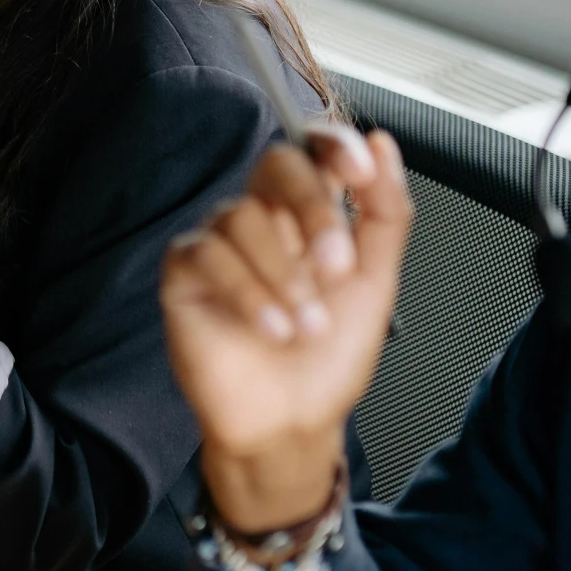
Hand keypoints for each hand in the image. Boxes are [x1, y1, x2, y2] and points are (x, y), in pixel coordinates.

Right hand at [161, 129, 412, 532]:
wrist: (291, 425)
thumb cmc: (328, 360)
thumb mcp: (375, 285)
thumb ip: (385, 215)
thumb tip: (383, 145)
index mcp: (309, 215)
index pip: (314, 150)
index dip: (334, 146)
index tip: (358, 172)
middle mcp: (263, 220)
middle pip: (275, 165)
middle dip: (313, 208)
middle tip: (337, 269)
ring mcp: (220, 243)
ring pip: (242, 214)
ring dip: (284, 275)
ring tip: (305, 327)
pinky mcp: (185, 273)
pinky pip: (207, 254)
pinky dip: (248, 293)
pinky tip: (271, 330)